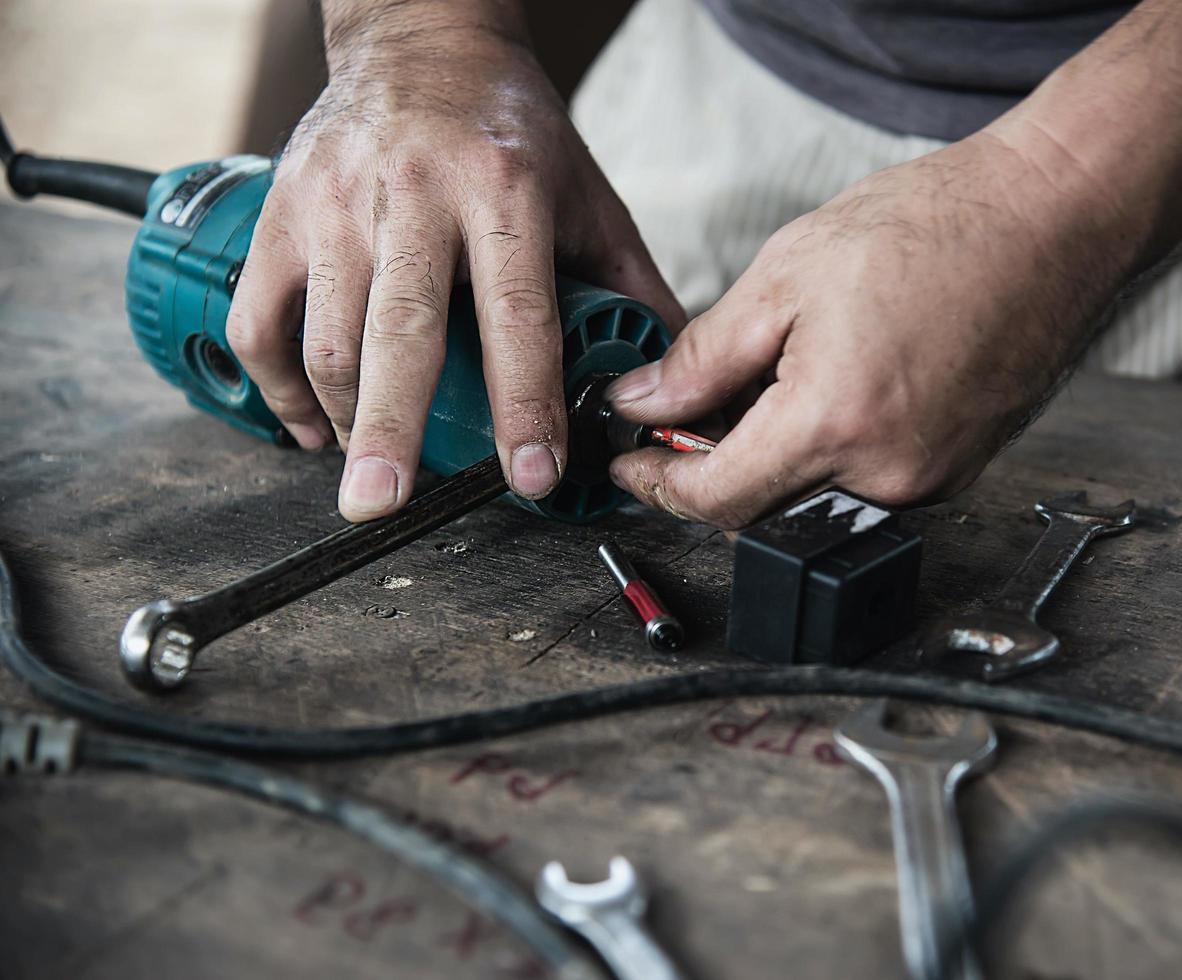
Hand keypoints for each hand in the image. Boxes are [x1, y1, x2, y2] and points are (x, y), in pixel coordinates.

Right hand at [227, 10, 681, 520]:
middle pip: (399, 335)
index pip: (518, 316)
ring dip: (348, 421)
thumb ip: (629, 286)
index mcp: (503, 191)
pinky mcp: (281, 213)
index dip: (525, 404)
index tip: (530, 474)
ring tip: (374, 472)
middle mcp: (413, 196)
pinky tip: (317, 425)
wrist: (421, 43)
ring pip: (325, 338)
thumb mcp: (587, 194)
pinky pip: (259, 320)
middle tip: (387, 503)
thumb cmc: (509, 128)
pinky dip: (279, 389)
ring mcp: (336, 204)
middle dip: (393, 431)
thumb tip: (665, 378)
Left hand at [605, 126, 1132, 528]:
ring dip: (774, 458)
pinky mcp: (959, 469)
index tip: (631, 462)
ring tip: (773, 379)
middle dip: (712, 468)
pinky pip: (868, 479)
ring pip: (816, 495)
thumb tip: (645, 401)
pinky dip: (830, 449)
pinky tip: (830, 386)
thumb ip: (705, 356)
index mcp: (834, 422)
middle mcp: (888, 471)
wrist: (1055, 219)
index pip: (718, 499)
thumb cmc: (936, 228)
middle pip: (764, 507)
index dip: (661, 485)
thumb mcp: (788, 274)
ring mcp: (932, 478)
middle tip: (689, 408)